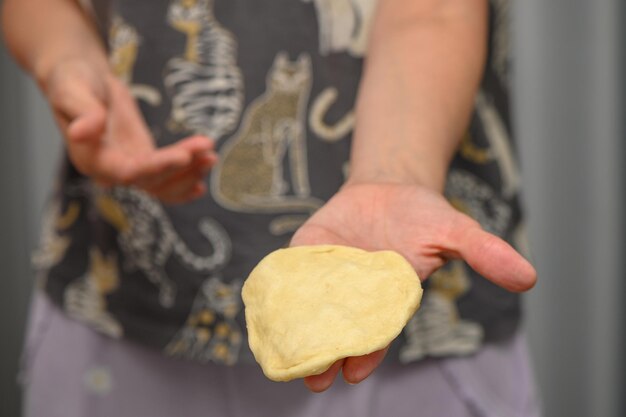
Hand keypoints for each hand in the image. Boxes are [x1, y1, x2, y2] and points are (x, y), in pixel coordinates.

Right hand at [44, 59, 215, 202]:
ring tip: (212, 156)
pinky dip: (185, 180)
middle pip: (152, 181)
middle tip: (209, 151)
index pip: (128, 172)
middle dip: (183, 168)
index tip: (184, 155)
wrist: (84, 81)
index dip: (158, 167)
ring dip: (190, 174)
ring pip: (163, 185)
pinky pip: (166, 180)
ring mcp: (129, 168)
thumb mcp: (72, 88)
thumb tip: (82, 132)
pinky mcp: (143, 162)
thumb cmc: (73, 81)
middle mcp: (111, 170)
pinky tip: (203, 177)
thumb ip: (81, 111)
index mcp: (91, 158)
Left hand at [290, 182, 535, 391]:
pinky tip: (268, 302)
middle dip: (324, 354)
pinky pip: (291, 271)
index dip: (365, 353)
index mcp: (387, 299)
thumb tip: (530, 277)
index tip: (352, 371)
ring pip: (309, 307)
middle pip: (336, 329)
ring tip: (282, 351)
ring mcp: (327, 271)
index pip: (374, 334)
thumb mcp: (456, 230)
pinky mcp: (307, 249)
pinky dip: (280, 286)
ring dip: (297, 328)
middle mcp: (354, 293)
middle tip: (310, 376)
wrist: (389, 186)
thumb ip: (485, 253)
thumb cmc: (423, 215)